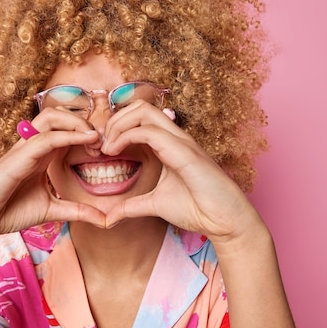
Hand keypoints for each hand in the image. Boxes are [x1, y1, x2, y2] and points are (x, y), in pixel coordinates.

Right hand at [0, 109, 105, 242]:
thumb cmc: (9, 211)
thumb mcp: (53, 211)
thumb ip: (78, 211)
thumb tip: (106, 220)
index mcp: (42, 154)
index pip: (66, 129)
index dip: (89, 133)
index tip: (106, 150)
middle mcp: (34, 146)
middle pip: (59, 114)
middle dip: (84, 122)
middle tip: (102, 144)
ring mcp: (24, 149)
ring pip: (51, 116)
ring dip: (77, 122)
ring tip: (95, 139)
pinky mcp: (17, 157)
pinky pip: (44, 138)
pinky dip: (67, 135)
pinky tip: (86, 141)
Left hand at [101, 102, 263, 240]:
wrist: (224, 221)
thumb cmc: (198, 209)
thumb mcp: (154, 205)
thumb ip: (132, 206)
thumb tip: (110, 217)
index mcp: (169, 144)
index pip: (139, 117)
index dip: (116, 127)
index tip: (102, 150)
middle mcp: (175, 137)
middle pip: (139, 106)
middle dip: (114, 120)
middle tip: (102, 145)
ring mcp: (181, 142)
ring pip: (143, 111)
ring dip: (118, 125)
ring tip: (107, 148)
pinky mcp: (184, 152)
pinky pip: (150, 132)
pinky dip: (126, 136)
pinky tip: (115, 152)